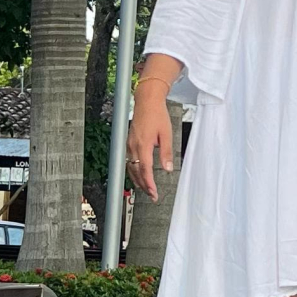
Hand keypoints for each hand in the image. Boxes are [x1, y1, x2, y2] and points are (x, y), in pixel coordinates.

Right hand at [127, 84, 175, 201]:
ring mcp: (129, 145)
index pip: (145, 170)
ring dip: (138, 180)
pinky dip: (134, 171)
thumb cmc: (157, 115)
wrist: (146, 101)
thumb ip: (166, 153)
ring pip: (131, 168)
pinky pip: (129, 161)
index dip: (149, 184)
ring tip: (147, 189)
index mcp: (143, 145)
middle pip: (136, 172)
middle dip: (144, 186)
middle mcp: (133, 146)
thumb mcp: (166, 134)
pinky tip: (139, 176)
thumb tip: (168, 168)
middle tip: (152, 195)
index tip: (154, 193)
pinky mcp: (128, 143)